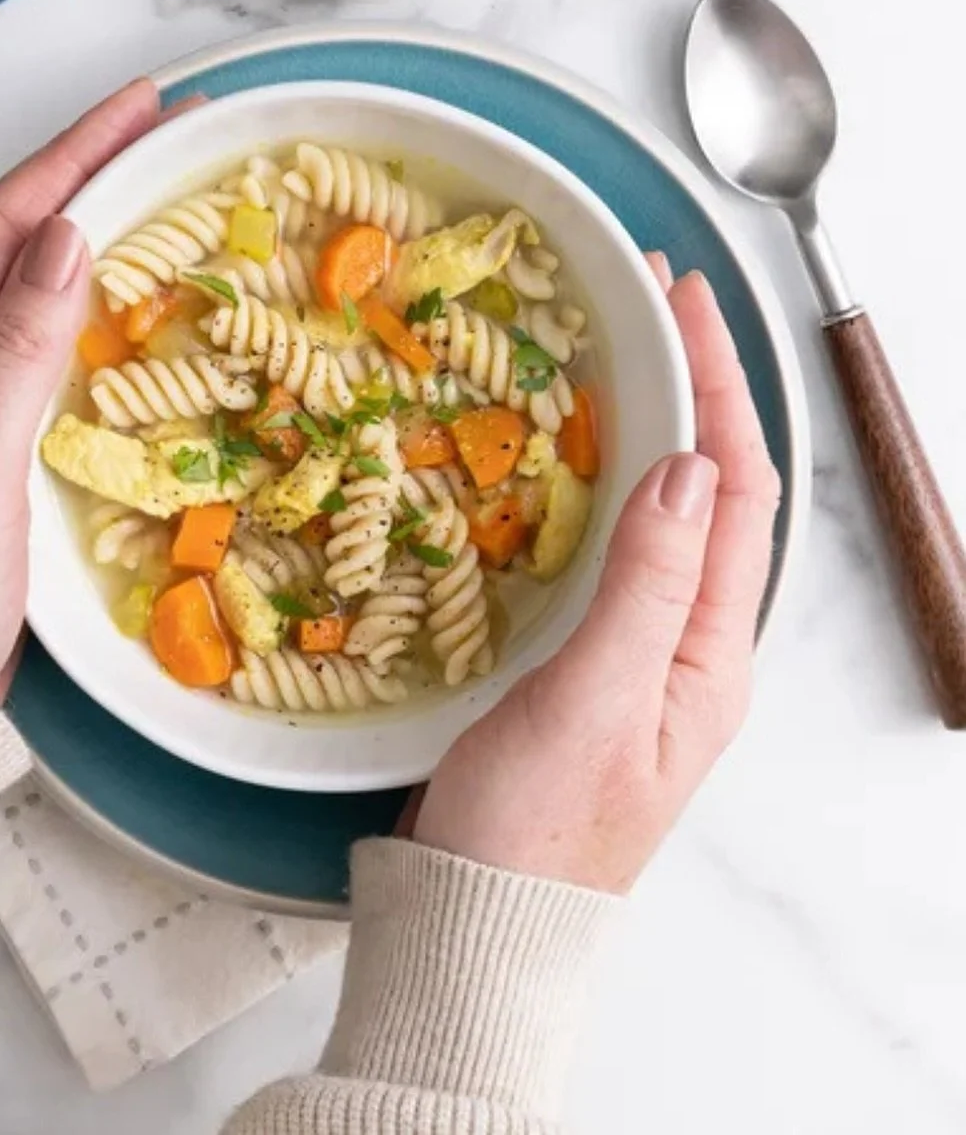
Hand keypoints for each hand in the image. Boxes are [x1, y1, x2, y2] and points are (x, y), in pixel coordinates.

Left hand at [0, 79, 160, 701]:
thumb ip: (16, 351)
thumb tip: (66, 235)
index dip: (70, 158)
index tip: (142, 107)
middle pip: (12, 246)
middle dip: (85, 177)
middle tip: (167, 130)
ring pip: (28, 295)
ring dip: (90, 235)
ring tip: (158, 190)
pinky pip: (41, 354)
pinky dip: (89, 312)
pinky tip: (125, 306)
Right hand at [414, 263, 781, 894]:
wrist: (479, 916)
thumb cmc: (537, 830)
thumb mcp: (596, 701)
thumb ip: (646, 586)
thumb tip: (684, 467)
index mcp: (709, 653)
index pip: (737, 491)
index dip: (720, 388)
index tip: (686, 303)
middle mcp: (686, 643)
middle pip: (709, 489)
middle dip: (692, 388)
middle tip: (650, 300)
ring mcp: (635, 649)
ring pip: (658, 510)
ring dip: (647, 425)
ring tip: (615, 350)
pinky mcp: (581, 657)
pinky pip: (608, 544)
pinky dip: (596, 480)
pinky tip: (564, 456)